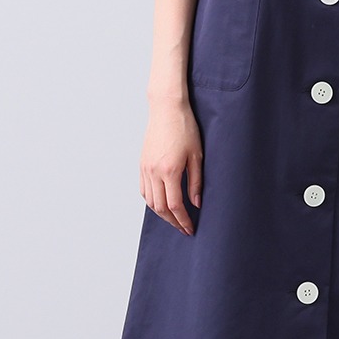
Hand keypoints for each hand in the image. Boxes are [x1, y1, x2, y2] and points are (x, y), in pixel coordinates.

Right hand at [140, 95, 203, 234]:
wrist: (166, 109)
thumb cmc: (185, 128)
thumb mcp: (197, 156)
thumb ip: (196, 182)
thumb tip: (196, 204)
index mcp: (170, 171)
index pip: (175, 206)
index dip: (183, 221)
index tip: (191, 228)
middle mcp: (154, 172)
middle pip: (160, 208)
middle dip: (173, 222)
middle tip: (184, 228)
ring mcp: (145, 168)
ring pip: (150, 201)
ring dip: (162, 214)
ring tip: (174, 219)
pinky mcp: (142, 164)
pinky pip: (144, 190)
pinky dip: (152, 201)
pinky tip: (161, 204)